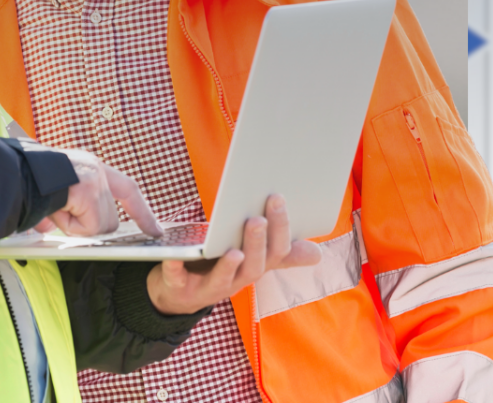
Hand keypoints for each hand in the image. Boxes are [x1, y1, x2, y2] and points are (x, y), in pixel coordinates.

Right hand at [34, 149, 162, 237]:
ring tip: (53, 209)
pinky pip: (87, 227)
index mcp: (90, 166)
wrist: (11, 174)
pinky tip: (54, 211)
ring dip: (74, 226)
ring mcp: (95, 181)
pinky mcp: (88, 193)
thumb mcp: (52, 194)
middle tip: (61, 214)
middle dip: (88, 227)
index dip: (141, 211)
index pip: (127, 189)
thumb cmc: (24, 182)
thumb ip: (62, 210)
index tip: (155, 229)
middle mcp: (97, 169)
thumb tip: (50, 227)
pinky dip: (68, 226)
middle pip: (110, 219)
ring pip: (98, 226)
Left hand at [146, 194, 321, 314]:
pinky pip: (178, 280)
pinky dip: (176, 269)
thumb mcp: (251, 259)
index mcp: (255, 268)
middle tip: (256, 219)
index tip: (277, 198)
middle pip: (253, 268)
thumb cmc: (219, 266)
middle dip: (256, 243)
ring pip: (224, 281)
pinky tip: (175, 258)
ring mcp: (209, 288)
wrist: (179, 293)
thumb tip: (318, 254)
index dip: (279, 229)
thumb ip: (281, 254)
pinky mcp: (180, 288)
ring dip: (229, 266)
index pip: (276, 253)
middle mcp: (236, 281)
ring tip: (233, 250)